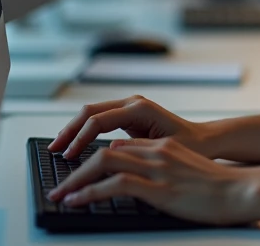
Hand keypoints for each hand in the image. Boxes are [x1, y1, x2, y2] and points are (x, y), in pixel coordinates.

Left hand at [47, 138, 253, 225]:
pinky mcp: (158, 187)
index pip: (117, 146)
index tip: (75, 173)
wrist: (241, 191)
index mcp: (162, 147)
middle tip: (60, 183)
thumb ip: (162, 170)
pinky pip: (114, 184)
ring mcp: (156, 167)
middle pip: (103, 150)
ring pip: (102, 163)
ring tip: (60, 194)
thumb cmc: (218, 188)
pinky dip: (89, 192)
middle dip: (75, 167)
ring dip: (75, 180)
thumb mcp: (185, 172)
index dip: (91, 158)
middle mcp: (155, 151)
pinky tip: (76, 201)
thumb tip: (137, 181)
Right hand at [48, 96, 212, 159]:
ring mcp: (130, 106)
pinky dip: (85, 131)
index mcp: (140, 108)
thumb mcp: (161, 151)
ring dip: (74, 130)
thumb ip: (134, 149)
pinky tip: (75, 145)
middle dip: (69, 130)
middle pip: (90, 111)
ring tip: (58, 148)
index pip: (98, 120)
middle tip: (53, 150)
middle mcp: (133, 102)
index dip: (79, 138)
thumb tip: (106, 153)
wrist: (205, 140)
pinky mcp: (129, 115)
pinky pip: (100, 119)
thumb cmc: (190, 146)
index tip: (67, 156)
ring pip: (92, 113)